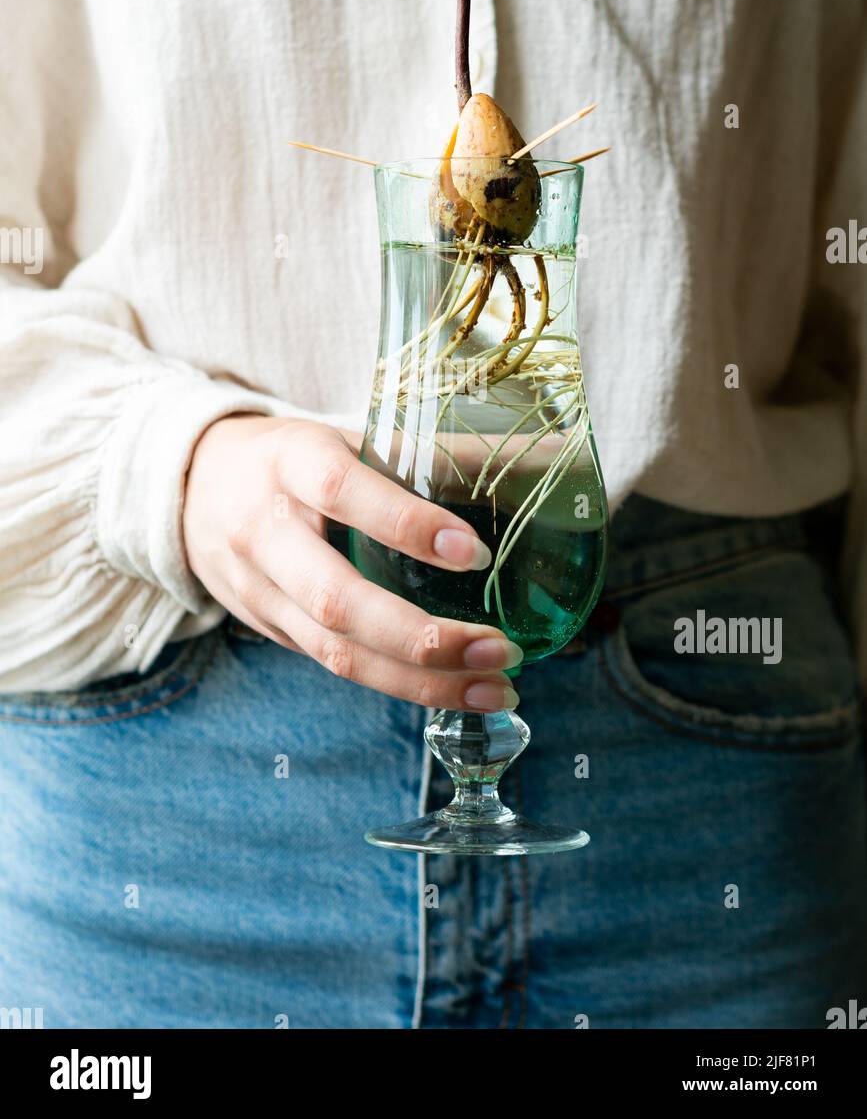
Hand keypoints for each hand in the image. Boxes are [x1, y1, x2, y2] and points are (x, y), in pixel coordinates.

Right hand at [182, 415, 521, 709]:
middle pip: (337, 600)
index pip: (344, 493)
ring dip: (420, 681)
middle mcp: (265, 530)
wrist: (187, 485)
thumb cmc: (293, 457)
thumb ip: (438, 452)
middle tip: (500, 651)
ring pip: (335, 651)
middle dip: (423, 639)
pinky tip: (454, 690)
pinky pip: (333, 665)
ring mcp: (258, 588)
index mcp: (290, 462)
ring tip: (497, 690)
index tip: (476, 552)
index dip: (406, 524)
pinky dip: (397, 683)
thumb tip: (553, 454)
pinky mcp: (264, 628)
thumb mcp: (350, 436)